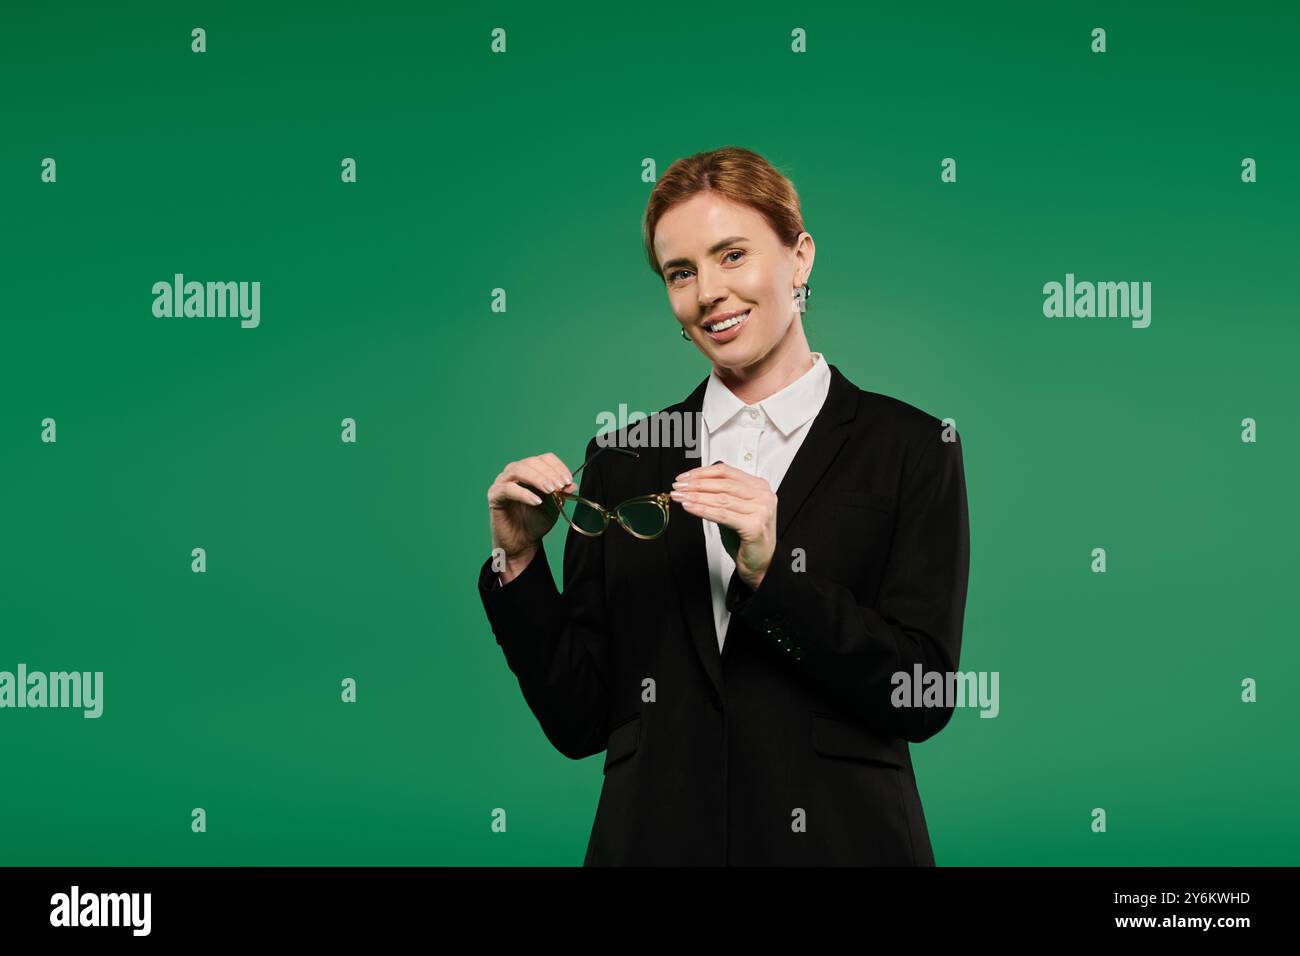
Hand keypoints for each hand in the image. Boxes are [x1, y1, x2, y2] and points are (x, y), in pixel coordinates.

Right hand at [486, 452, 575, 581]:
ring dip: (537, 479)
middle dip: (549, 473)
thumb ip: (561, 493)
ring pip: (519, 470)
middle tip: (560, 485)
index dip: (558, 467)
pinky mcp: (494, 495)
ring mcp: (502, 482)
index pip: (544, 459)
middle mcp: (514, 472)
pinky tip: (537, 502)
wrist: (522, 543)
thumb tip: (573, 484)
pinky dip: (524, 494)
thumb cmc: (535, 521)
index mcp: (530, 470)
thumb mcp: (554, 506)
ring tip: (550, 490)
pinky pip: (508, 489)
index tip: (568, 481)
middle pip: (531, 462)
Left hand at [671, 462, 776, 588]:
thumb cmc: (746, 538)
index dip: (702, 472)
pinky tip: (690, 507)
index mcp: (759, 487)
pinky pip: (722, 515)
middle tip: (679, 486)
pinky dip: (703, 510)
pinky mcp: (754, 526)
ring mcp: (761, 511)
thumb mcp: (734, 510)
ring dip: (696, 496)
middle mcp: (763, 496)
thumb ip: (721, 495)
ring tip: (680, 496)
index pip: (727, 472)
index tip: (685, 476)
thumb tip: (693, 484)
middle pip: (723, 484)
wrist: (760, 563)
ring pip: (721, 499)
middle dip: (696, 484)